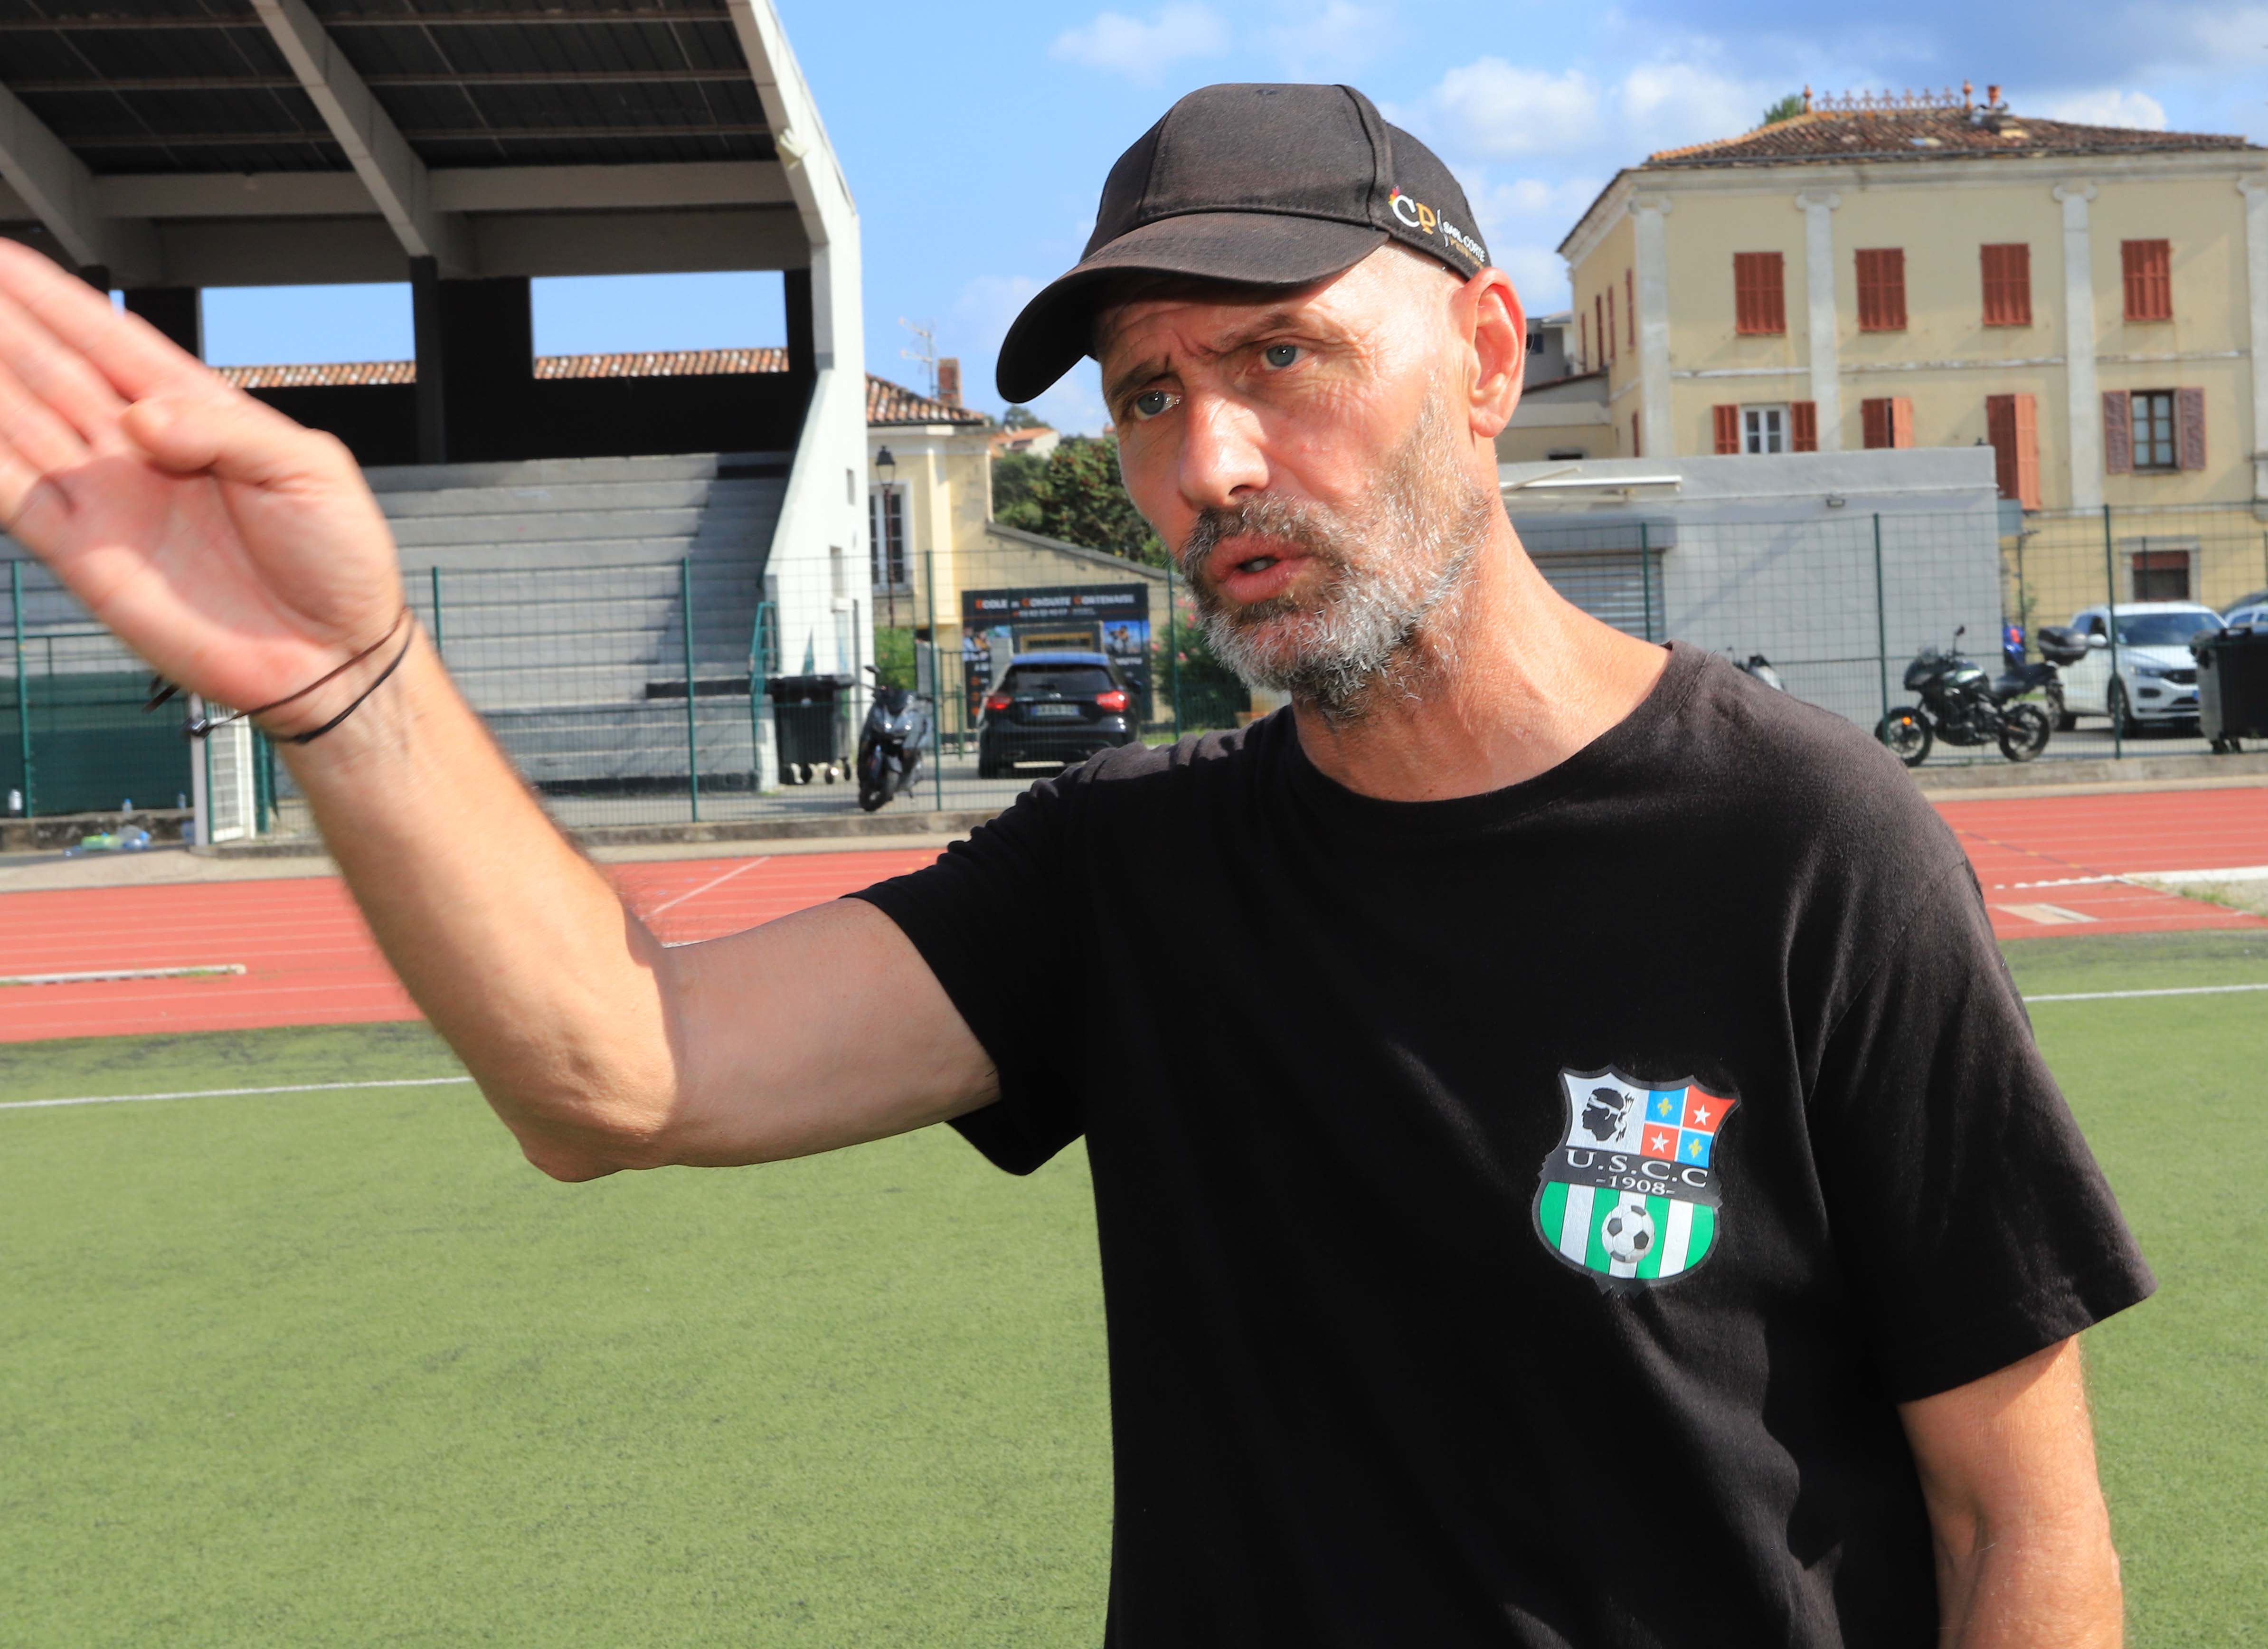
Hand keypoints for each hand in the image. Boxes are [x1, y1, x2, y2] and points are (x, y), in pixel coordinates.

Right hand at [0, 242, 403, 723]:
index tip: (3, 259)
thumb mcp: (309, 471)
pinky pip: (12, 496)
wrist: (334, 655)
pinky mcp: (86, 554)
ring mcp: (107, 498)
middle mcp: (140, 449)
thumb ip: (227, 433)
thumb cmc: (338, 563)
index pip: (107, 340)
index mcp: (197, 414)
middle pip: (46, 370)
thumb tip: (140, 419)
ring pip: (16, 422)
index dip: (53, 298)